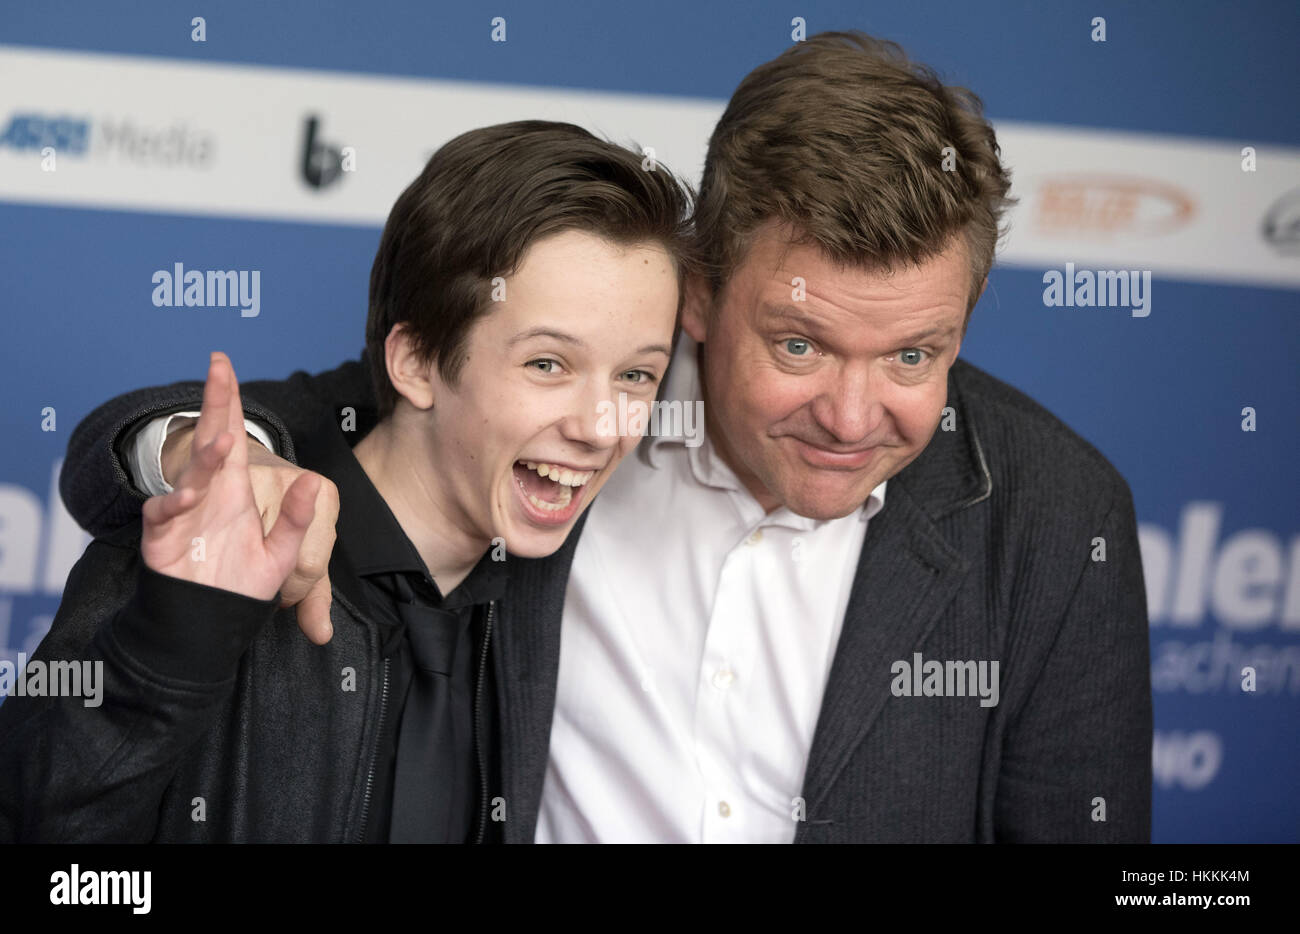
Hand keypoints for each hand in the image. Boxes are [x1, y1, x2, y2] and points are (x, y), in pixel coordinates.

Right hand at [141, 352, 321, 617]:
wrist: (208, 622)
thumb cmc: (240, 585)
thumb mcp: (281, 553)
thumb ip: (295, 520)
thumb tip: (311, 485)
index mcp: (235, 490)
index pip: (231, 436)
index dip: (228, 402)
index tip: (224, 365)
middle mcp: (208, 493)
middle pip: (209, 440)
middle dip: (214, 403)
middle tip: (218, 368)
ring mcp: (183, 511)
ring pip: (191, 474)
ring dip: (206, 457)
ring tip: (224, 440)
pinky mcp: (162, 535)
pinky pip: (164, 512)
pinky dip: (174, 503)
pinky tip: (190, 497)